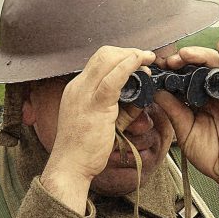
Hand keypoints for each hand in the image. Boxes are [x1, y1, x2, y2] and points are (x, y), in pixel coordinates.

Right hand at [41, 47, 155, 210]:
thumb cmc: (85, 149)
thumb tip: (141, 100)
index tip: (138, 60)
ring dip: (131, 56)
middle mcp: (78, 87)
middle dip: (128, 51)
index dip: (121, 56)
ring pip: (107, 60)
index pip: (99, 61)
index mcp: (78, 89)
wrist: (70, 166)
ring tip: (148, 59)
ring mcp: (84, 94)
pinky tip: (140, 64)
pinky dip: (128, 67)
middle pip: (103, 54)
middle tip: (147, 57)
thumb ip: (120, 109)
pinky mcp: (94, 106)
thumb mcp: (103, 122)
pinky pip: (112, 80)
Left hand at [153, 40, 218, 202]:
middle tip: (167, 60)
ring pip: (215, 66)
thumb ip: (172, 109)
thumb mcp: (184, 130)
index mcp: (197, 102)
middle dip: (182, 60)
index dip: (170, 70)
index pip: (184, 78)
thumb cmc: (211, 155)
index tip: (154, 67)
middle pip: (198, 67)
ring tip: (184, 54)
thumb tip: (155, 89)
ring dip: (200, 56)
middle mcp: (212, 95)